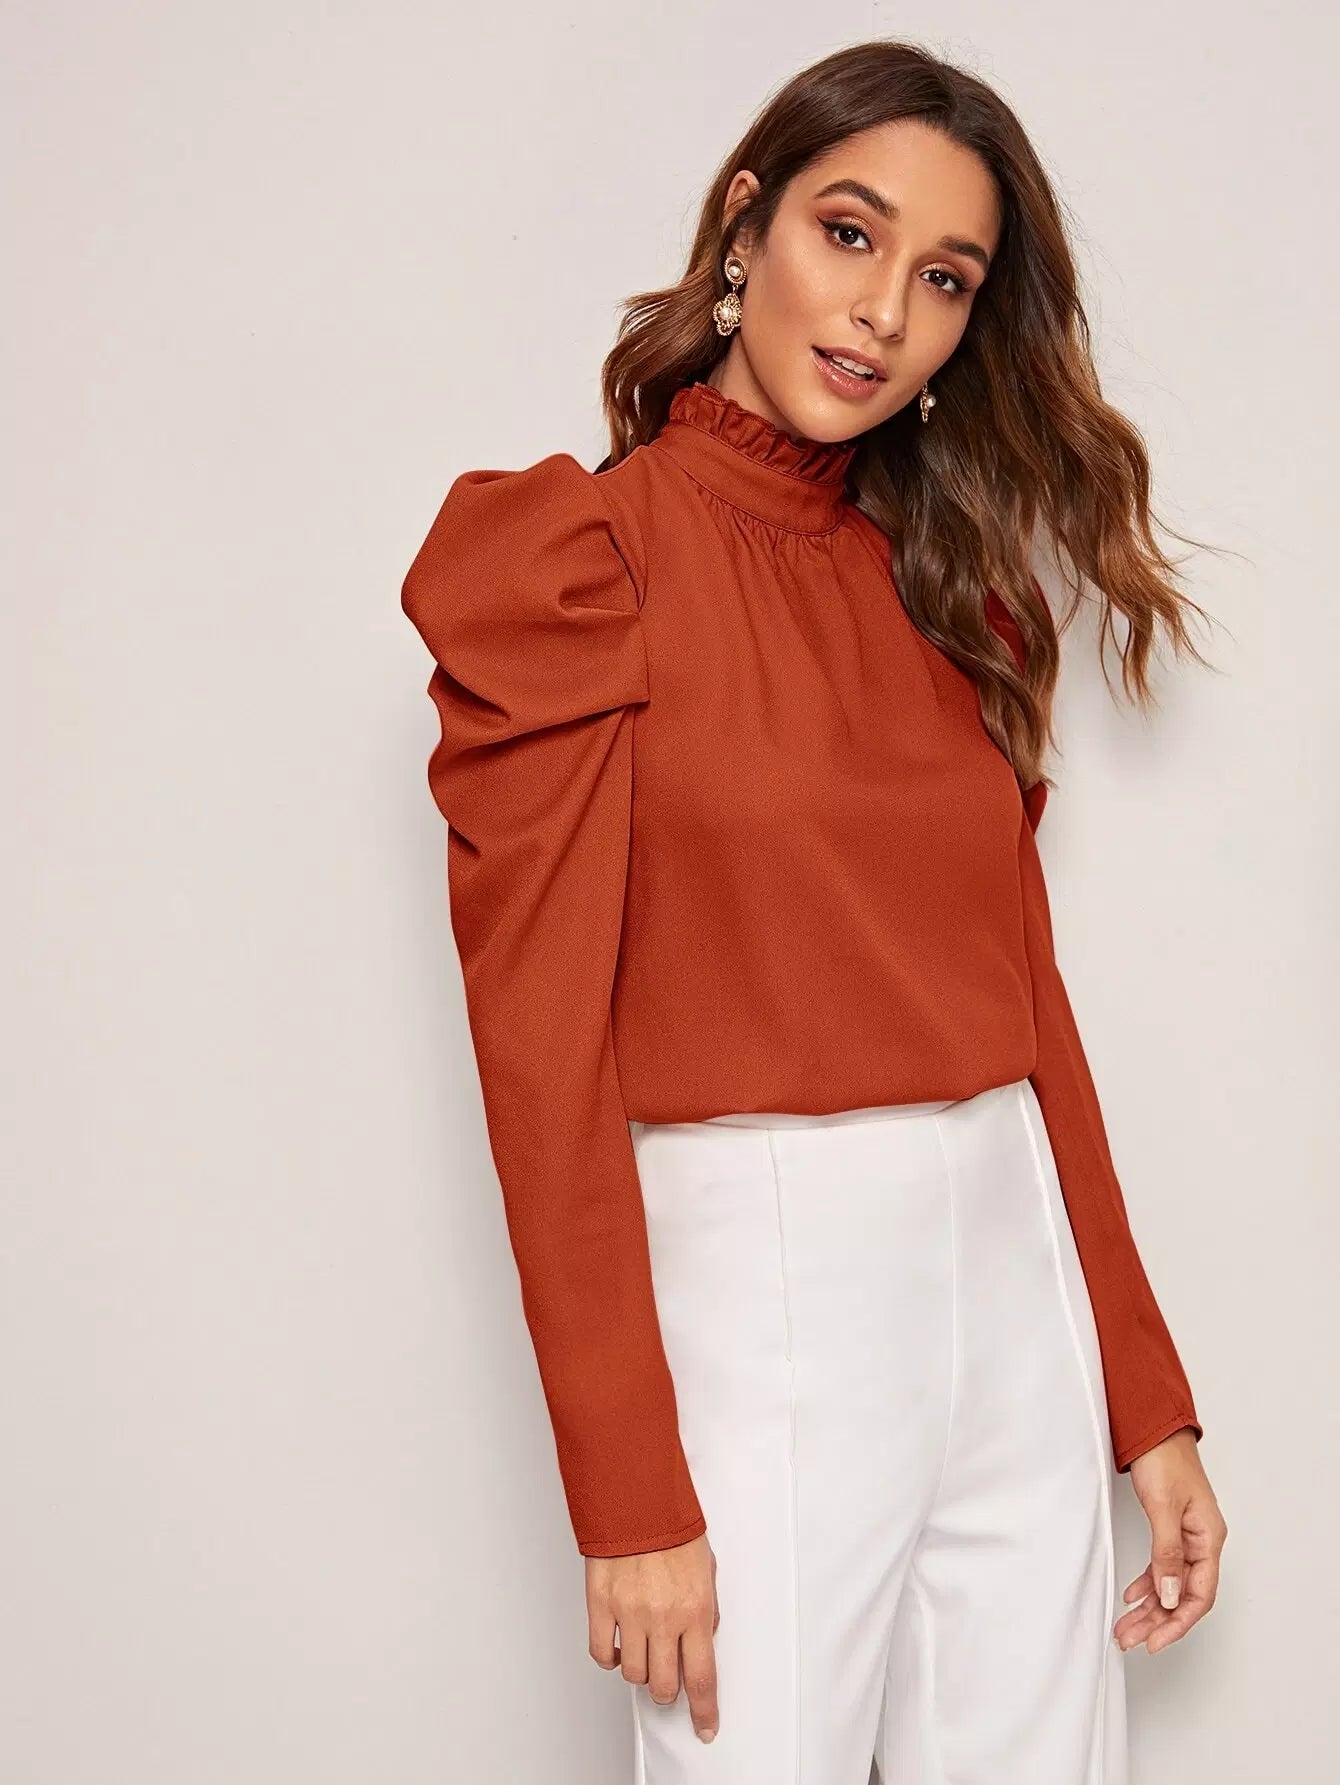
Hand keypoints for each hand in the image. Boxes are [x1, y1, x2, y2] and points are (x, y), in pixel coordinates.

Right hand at [585, 1532, 719, 1742]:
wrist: (636, 1497)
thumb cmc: (671, 1525)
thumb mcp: (706, 1567)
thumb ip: (707, 1607)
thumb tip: (704, 1636)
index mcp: (695, 1609)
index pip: (702, 1677)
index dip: (705, 1710)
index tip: (706, 1726)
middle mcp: (663, 1618)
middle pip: (665, 1686)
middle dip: (670, 1691)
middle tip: (670, 1680)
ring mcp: (629, 1614)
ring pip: (633, 1674)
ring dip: (641, 1670)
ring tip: (644, 1651)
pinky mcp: (600, 1605)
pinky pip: (602, 1652)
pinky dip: (610, 1657)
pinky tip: (618, 1645)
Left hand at [1114, 1427, 1226, 1653]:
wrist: (1154, 1428)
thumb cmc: (1164, 1460)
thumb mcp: (1163, 1507)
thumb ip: (1167, 1553)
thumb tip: (1168, 1596)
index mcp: (1208, 1539)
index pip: (1199, 1595)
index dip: (1177, 1622)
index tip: (1155, 1642)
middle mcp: (1201, 1542)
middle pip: (1183, 1595)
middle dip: (1158, 1621)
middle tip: (1130, 1639)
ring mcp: (1186, 1536)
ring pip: (1170, 1584)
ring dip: (1149, 1607)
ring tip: (1126, 1627)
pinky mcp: (1170, 1528)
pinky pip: (1161, 1566)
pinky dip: (1147, 1583)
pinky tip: (1131, 1596)